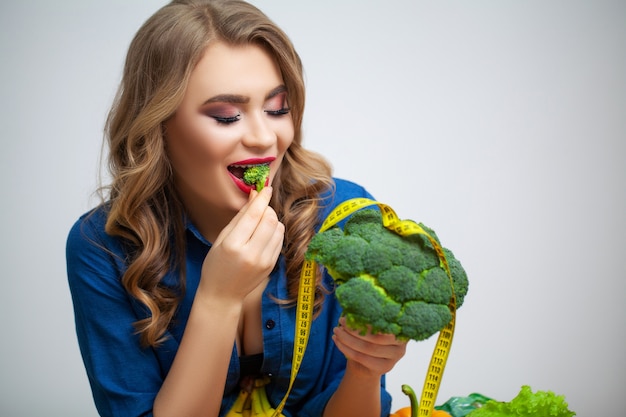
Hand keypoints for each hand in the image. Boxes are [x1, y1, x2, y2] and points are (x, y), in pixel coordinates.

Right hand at [198, 187, 284, 301]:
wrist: (222, 294)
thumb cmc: (216, 264)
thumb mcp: (222, 238)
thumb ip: (240, 217)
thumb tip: (254, 196)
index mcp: (234, 245)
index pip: (254, 215)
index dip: (262, 199)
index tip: (266, 188)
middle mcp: (251, 254)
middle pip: (270, 220)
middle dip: (267, 208)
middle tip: (260, 208)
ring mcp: (264, 261)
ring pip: (278, 229)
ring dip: (272, 220)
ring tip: (259, 223)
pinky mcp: (271, 265)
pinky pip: (279, 240)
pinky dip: (274, 232)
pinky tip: (263, 234)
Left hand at [332, 317, 407, 377]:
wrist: (365, 365)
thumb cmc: (367, 339)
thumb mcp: (369, 326)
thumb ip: (366, 317)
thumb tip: (352, 304)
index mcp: (401, 328)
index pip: (383, 322)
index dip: (365, 318)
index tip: (348, 314)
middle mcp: (401, 344)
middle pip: (376, 337)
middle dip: (355, 329)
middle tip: (340, 321)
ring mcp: (395, 358)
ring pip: (367, 348)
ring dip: (348, 338)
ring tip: (336, 330)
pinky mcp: (385, 368)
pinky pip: (361, 358)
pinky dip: (346, 348)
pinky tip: (337, 341)